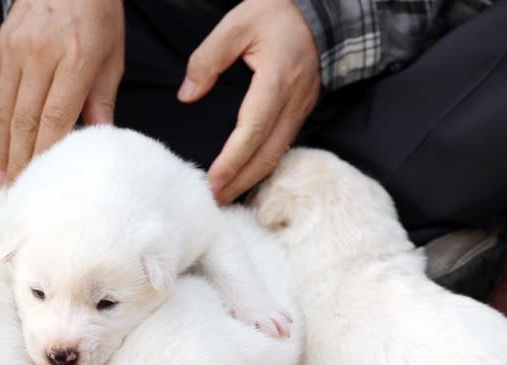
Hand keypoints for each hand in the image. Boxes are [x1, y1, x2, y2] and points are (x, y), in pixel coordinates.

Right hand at [0, 0, 124, 186]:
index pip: (55, 117)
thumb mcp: (112, 57)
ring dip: (3, 148)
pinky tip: (0, 146)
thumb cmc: (98, 17)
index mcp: (76, 57)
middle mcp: (41, 54)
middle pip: (25, 119)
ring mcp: (15, 49)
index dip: (45, 153)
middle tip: (17, 190)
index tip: (42, 181)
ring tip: (5, 177)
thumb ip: (102, 101)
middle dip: (20, 160)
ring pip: (3, 109)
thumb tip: (100, 141)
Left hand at [178, 0, 319, 203]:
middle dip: (239, 182)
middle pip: (267, 153)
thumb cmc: (275, 12)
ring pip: (276, 155)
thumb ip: (208, 58)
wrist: (318, 10)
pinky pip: (281, 146)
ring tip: (222, 197)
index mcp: (277, 79)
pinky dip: (261, 167)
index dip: (232, 160)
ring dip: (250, 180)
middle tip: (211, 203)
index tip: (212, 181)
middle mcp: (294, 101)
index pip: (253, 129)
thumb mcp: (237, 23)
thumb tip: (188, 94)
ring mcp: (301, 108)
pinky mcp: (300, 111)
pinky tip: (242, 178)